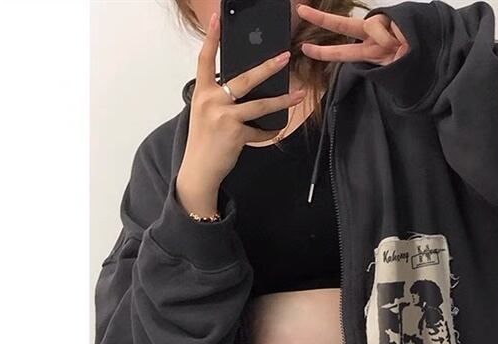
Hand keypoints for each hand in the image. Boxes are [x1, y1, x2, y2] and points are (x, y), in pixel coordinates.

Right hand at [176, 12, 305, 215]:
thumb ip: (219, 99)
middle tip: (284, 57)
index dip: (212, 38)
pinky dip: (267, 133)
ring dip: (282, 100)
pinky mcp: (235, 133)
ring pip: (260, 104)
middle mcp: (211, 100)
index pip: (205, 59)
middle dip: (267, 67)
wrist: (199, 170)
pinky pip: (260, 131)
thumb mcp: (205, 114)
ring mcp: (224, 116)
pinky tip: (272, 133)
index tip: (219, 18)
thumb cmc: (204, 142)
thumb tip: (243, 90)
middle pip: (244, 78)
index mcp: (202, 92)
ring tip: (298, 94)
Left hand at [296, 4, 408, 65]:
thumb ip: (379, 62)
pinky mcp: (393, 17)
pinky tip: (404, 41)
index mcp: (369, 51)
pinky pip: (384, 27)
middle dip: (321, 18)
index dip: (323, 51)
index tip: (305, 48)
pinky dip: (393, 37)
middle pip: (343, 23)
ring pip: (370, 26)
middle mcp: (372, 36)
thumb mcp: (390, 70)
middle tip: (300, 10)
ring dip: (384, 40)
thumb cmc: (410, 65)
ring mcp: (382, 25)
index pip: (342, 51)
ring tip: (400, 48)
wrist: (431, 56)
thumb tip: (384, 45)